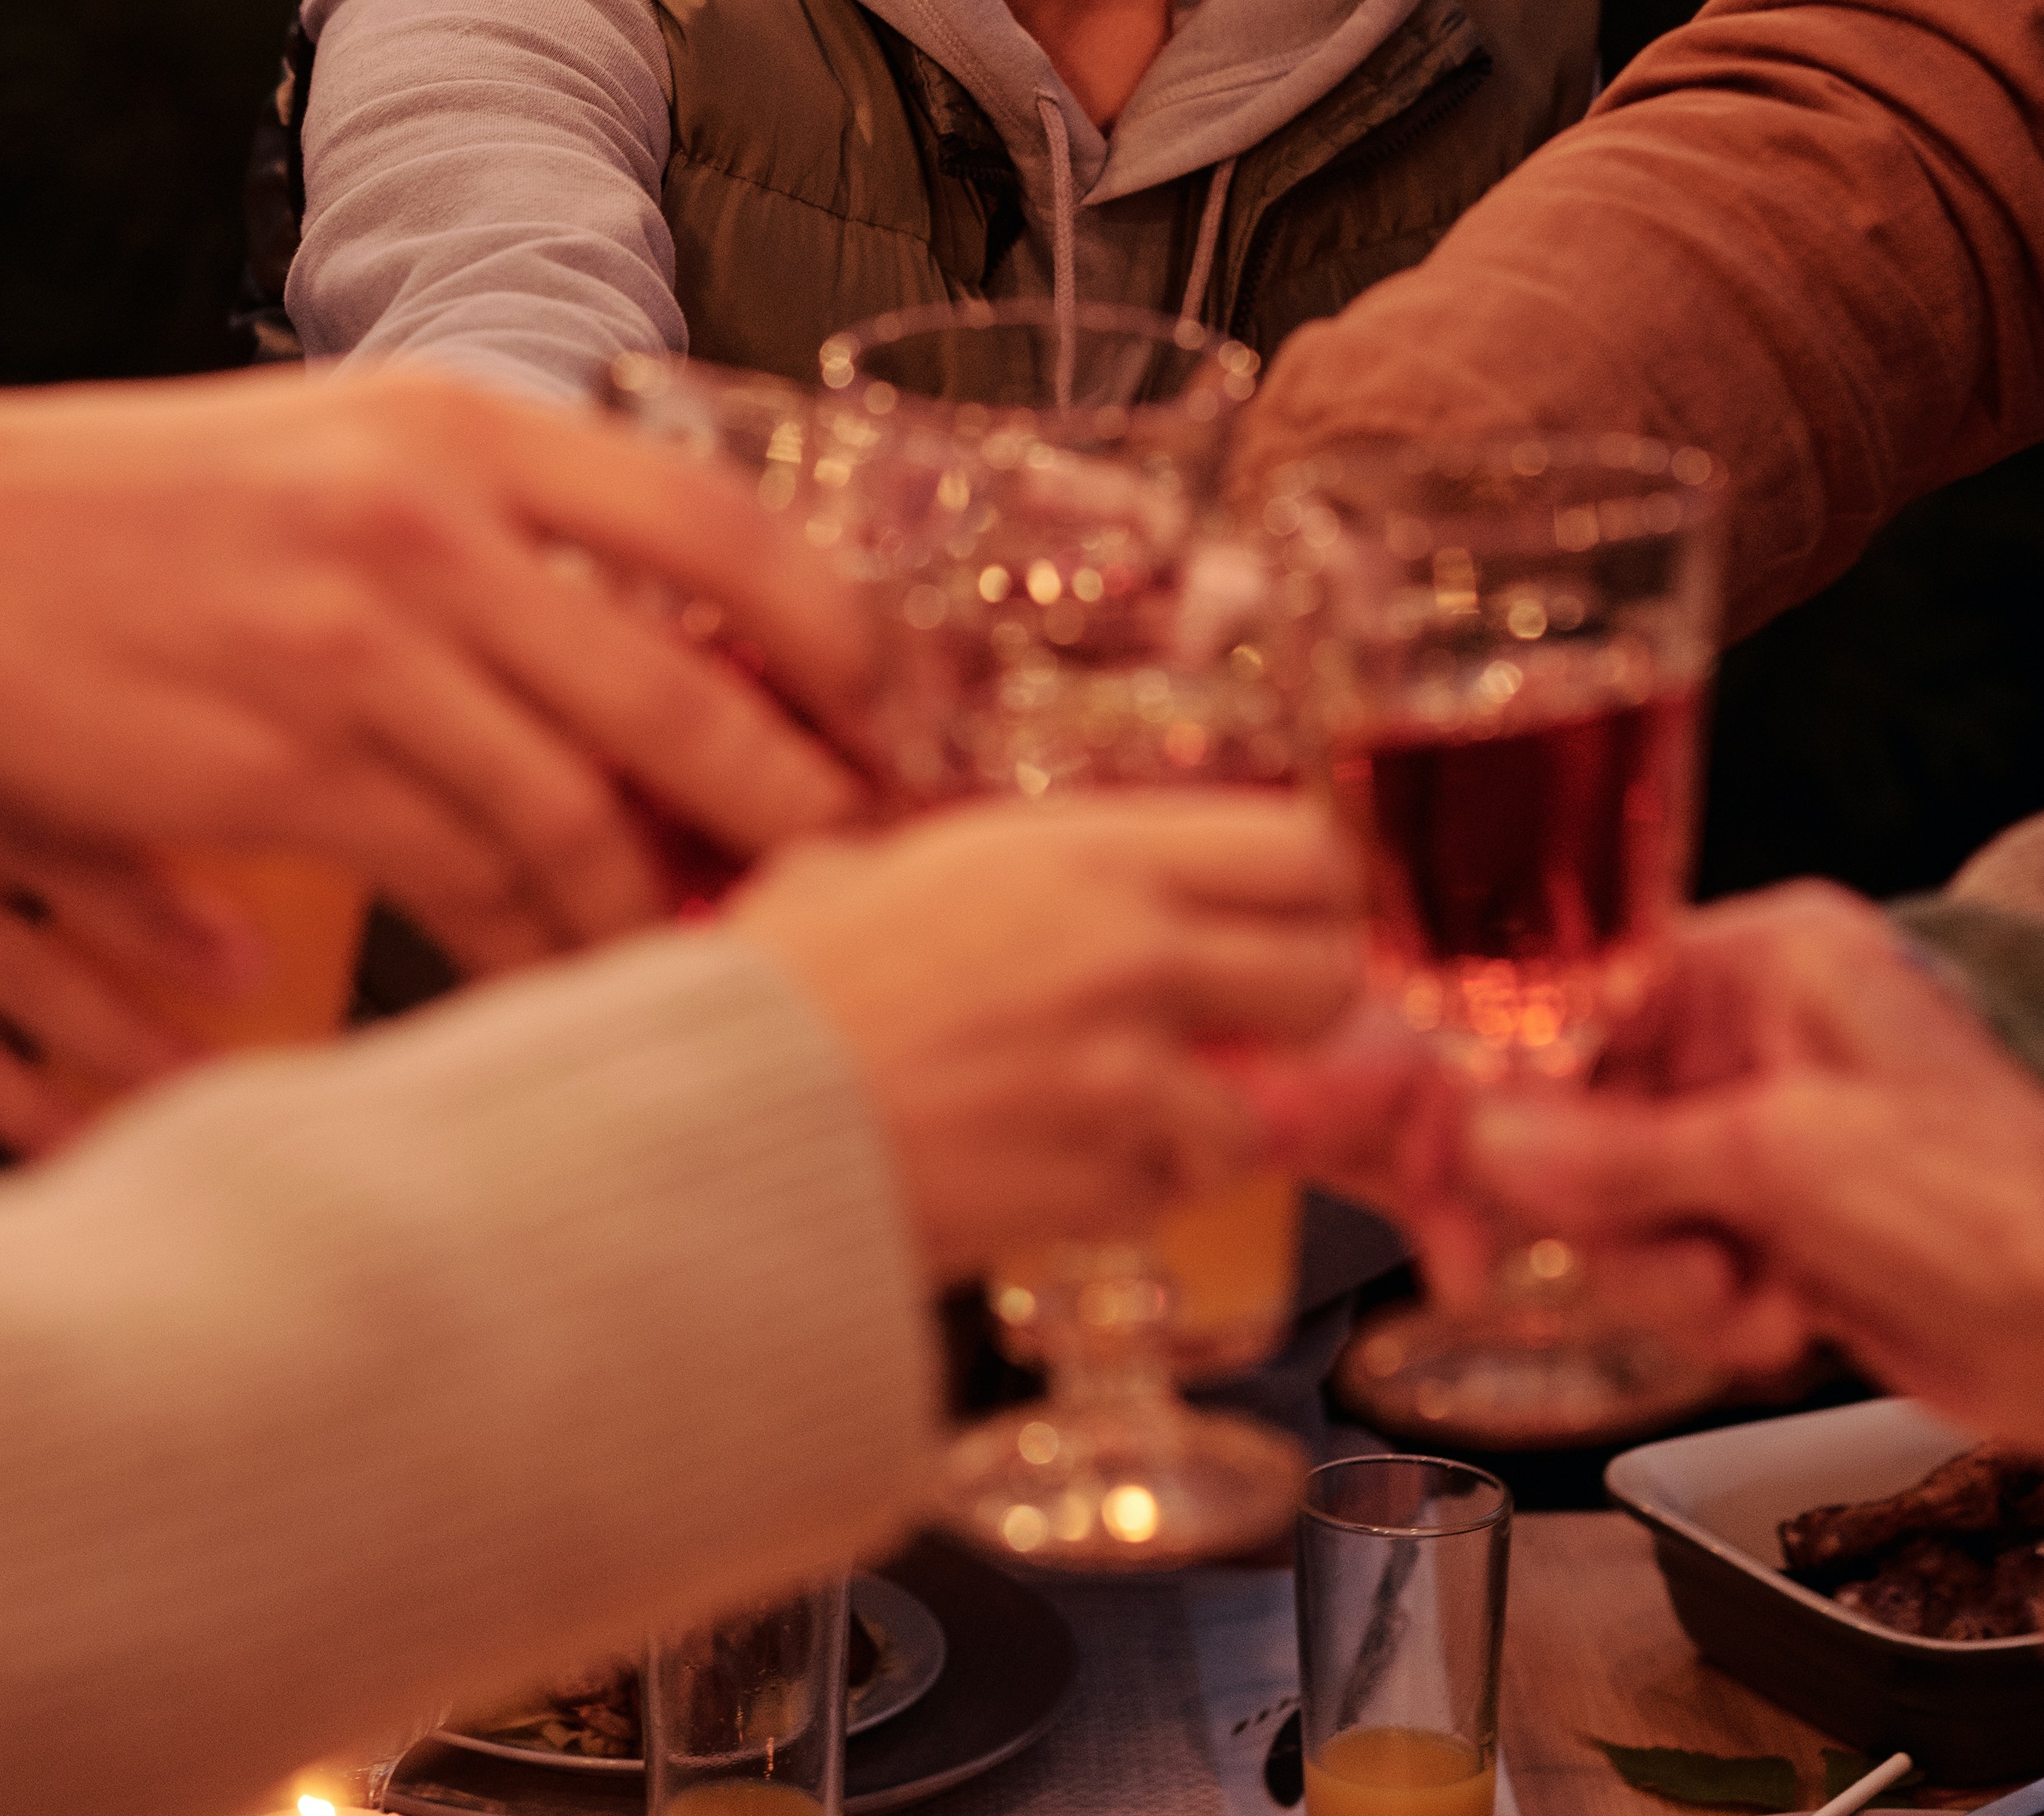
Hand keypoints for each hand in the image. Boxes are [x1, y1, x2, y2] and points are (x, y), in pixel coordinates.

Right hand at [0, 368, 881, 970]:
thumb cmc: (138, 509)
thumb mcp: (346, 449)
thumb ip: (504, 520)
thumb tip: (676, 631)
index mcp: (468, 426)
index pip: (729, 538)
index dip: (851, 650)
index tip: (917, 732)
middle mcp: (434, 527)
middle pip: (690, 695)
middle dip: (804, 811)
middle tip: (875, 886)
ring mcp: (362, 651)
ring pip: (583, 815)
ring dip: (671, 910)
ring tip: (740, 971)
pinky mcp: (289, 769)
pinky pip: (461, 883)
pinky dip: (535, 949)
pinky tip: (577, 990)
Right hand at [0, 737, 227, 1154]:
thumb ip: (70, 778)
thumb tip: (248, 812)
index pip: (67, 757)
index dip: (158, 795)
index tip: (257, 822)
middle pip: (39, 854)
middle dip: (149, 915)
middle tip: (246, 964)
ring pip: (2, 966)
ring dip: (108, 1030)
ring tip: (194, 1078)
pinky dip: (16, 1099)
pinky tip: (81, 1142)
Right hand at [725, 794, 1364, 1279]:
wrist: (716, 1123)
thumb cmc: (775, 989)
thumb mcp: (871, 868)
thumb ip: (977, 871)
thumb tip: (1018, 883)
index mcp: (1084, 856)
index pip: (1301, 847)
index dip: (1308, 892)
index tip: (1281, 919)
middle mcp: (1130, 955)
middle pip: (1327, 978)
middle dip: (1295, 1015)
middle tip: (1240, 1031)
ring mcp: (1126, 1080)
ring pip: (1259, 1114)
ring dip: (1201, 1126)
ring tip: (1106, 1117)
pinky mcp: (1101, 1188)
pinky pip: (1169, 1196)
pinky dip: (1127, 1194)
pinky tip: (1043, 1167)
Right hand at [1265, 883, 2043, 1467]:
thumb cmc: (2000, 1210)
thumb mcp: (1783, 1161)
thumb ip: (1614, 1152)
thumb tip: (1477, 1136)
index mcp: (1768, 962)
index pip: (1575, 986)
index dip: (1504, 1073)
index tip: (1447, 1146)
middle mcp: (1757, 1033)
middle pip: (1576, 1105)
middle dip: (1603, 1203)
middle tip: (1640, 1251)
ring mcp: (1766, 1135)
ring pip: (1613, 1200)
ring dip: (1663, 1270)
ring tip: (1751, 1294)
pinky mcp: (1779, 1227)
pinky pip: (1668, 1261)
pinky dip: (1709, 1309)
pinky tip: (1788, 1320)